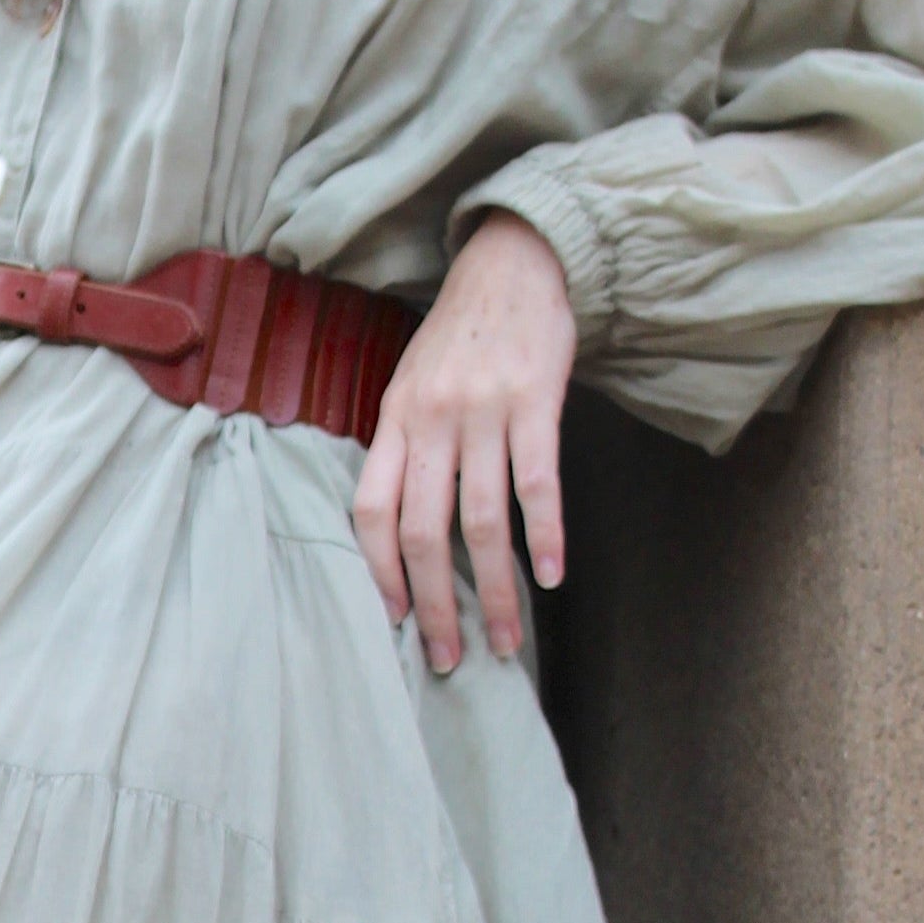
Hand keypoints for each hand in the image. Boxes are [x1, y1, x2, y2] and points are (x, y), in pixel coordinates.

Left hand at [352, 211, 573, 675]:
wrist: (513, 264)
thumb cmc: (461, 335)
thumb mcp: (412, 383)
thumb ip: (405, 447)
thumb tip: (399, 530)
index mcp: (394, 420)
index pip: (370, 512)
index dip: (380, 574)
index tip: (398, 620)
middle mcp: (430, 421)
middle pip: (421, 533)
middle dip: (436, 607)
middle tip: (450, 658)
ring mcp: (483, 412)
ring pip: (480, 522)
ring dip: (496, 592)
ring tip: (509, 640)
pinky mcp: (534, 404)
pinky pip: (537, 485)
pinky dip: (545, 537)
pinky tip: (552, 575)